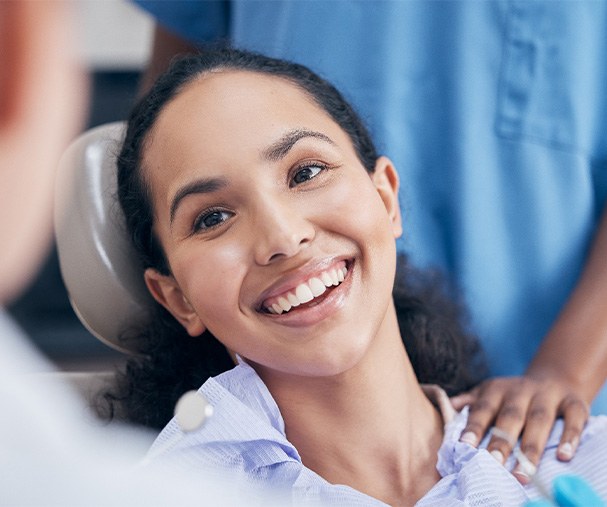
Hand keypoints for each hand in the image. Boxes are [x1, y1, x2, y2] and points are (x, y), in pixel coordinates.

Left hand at [450, 375, 588, 483]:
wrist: (554, 378)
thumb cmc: (513, 396)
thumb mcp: (489, 393)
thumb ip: (470, 403)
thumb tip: (447, 408)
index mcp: (497, 390)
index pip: (483, 409)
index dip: (474, 427)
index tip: (465, 447)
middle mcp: (521, 390)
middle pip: (510, 416)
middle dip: (502, 441)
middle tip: (493, 464)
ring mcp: (548, 395)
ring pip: (540, 420)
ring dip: (531, 448)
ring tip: (523, 474)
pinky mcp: (574, 403)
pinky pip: (573, 420)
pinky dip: (569, 438)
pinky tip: (562, 456)